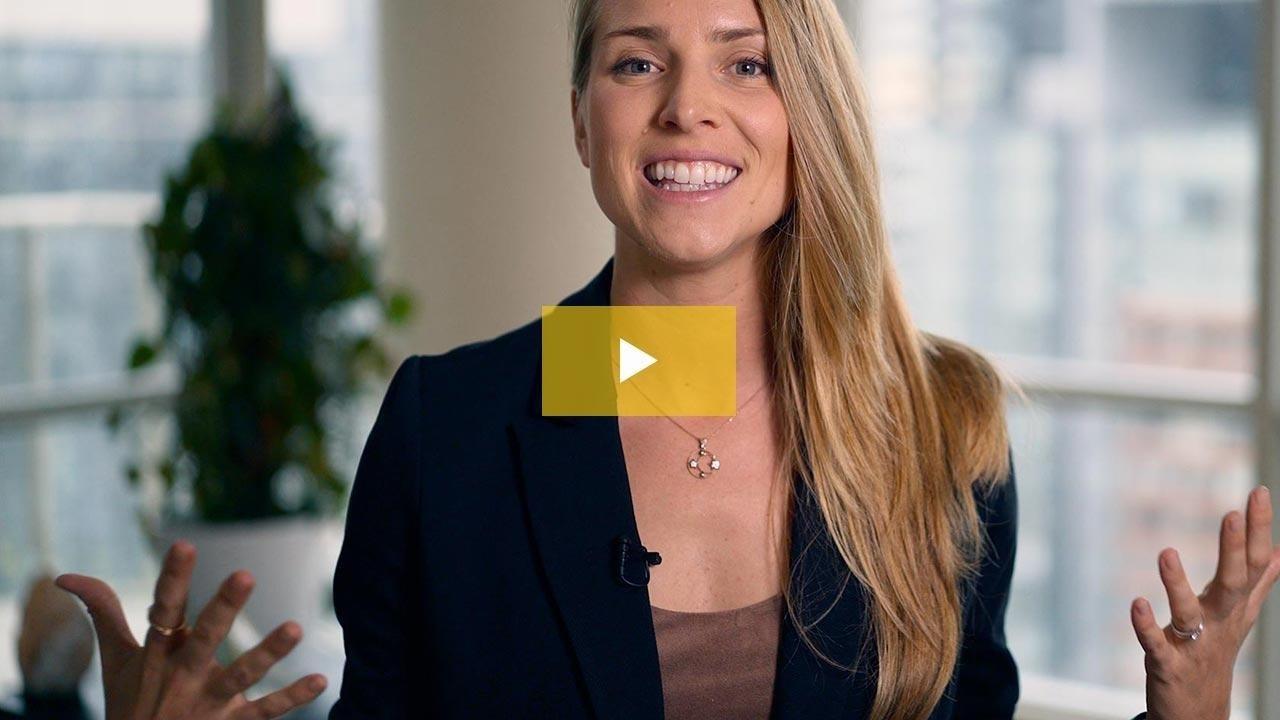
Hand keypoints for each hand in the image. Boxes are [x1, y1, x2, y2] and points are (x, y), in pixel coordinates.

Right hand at [54, 540, 327, 719]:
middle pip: (204, 638)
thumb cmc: (131, 702)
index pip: (164, 609)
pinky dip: (293, 697)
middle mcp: (183, 675)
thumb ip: (103, 612)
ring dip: (268, 652)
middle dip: (222, 608)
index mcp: (158, 653)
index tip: (185, 545)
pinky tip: (321, 680)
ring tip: (296, 628)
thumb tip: (64, 575)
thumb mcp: (116, 659)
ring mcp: (209, 702)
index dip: (173, 579)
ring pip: (241, 675)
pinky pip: (265, 712)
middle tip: (245, 574)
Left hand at [1130, 485, 1279, 719]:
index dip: (1258, 529)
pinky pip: (1156, 643)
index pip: (1254, 564)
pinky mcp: (1168, 665)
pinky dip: (1146, 626)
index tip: (1259, 491)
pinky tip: (1135, 604)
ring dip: (1177, 584)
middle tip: (1233, 513)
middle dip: (1234, 550)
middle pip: (1232, 583)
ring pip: (1189, 613)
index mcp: (1235, 606)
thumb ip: (1258, 583)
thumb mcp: (1240, 616)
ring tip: (1166, 552)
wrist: (1200, 714)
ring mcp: (1195, 645)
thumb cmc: (1216, 654)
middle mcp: (1219, 622)